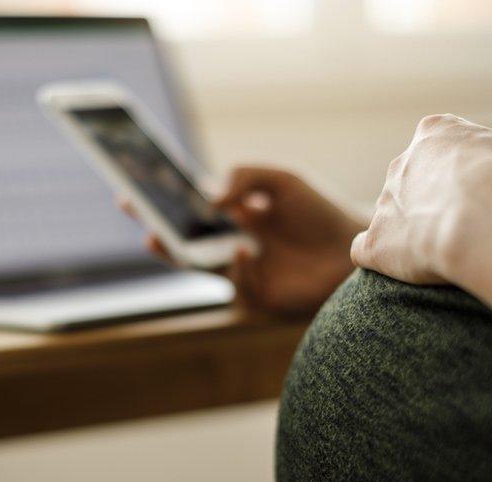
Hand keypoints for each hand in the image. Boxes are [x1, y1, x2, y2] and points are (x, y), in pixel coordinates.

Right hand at [120, 166, 364, 314]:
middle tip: (137, 218)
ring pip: (201, 268)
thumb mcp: (282, 179)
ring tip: (163, 238)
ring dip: (181, 255)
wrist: (357, 246)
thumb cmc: (321, 211)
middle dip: (158, 231)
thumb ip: (245, 175)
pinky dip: (237, 268)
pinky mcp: (261, 295)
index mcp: (236, 216)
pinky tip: (245, 251)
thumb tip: (210, 199)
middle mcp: (234, 244)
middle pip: (185, 242)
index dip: (163, 203)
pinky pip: (238, 284)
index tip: (133, 191)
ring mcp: (245, 271)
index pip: (190, 210)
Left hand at [350, 114, 491, 284]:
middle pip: (412, 181)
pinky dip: (380, 258)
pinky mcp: (374, 242)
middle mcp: (401, 164)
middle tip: (466, 225)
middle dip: (433, 200)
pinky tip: (402, 269)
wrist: (484, 215)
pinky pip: (365, 249)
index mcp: (435, 132)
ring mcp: (383, 203)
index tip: (481, 190)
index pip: (440, 146)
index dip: (461, 171)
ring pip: (391, 215)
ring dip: (411, 231)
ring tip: (445, 251)